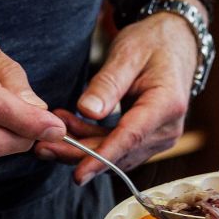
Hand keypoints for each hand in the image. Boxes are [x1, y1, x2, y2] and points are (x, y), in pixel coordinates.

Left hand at [34, 7, 197, 183]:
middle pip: (120, 152)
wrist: (175, 45)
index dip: (102, 158)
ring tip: (51, 134)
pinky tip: (70, 128)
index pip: (130, 137)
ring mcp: (160, 137)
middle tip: (42, 147)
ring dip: (83, 148)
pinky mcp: (150, 139)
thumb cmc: (153, 44)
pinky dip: (93, 142)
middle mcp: (167, 129)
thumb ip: (108, 83)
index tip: (79, 174)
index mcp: (167, 105)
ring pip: (117, 154)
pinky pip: (120, 148)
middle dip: (80, 153)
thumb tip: (87, 111)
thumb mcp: (128, 54)